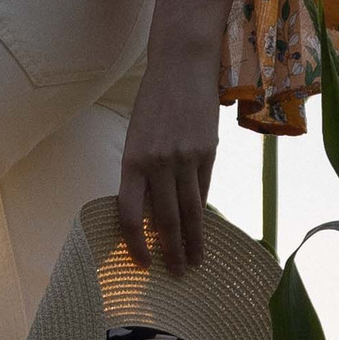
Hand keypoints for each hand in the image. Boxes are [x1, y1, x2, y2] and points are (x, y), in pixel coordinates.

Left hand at [117, 39, 217, 276]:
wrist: (181, 65)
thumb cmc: (154, 101)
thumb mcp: (138, 137)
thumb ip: (143, 172)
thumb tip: (154, 210)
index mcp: (132, 160)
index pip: (130, 214)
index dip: (136, 243)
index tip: (144, 262)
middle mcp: (157, 163)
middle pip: (164, 219)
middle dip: (170, 251)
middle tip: (176, 274)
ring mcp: (185, 158)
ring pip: (189, 210)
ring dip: (193, 240)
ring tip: (196, 261)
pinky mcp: (208, 151)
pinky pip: (204, 188)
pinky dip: (203, 210)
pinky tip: (204, 227)